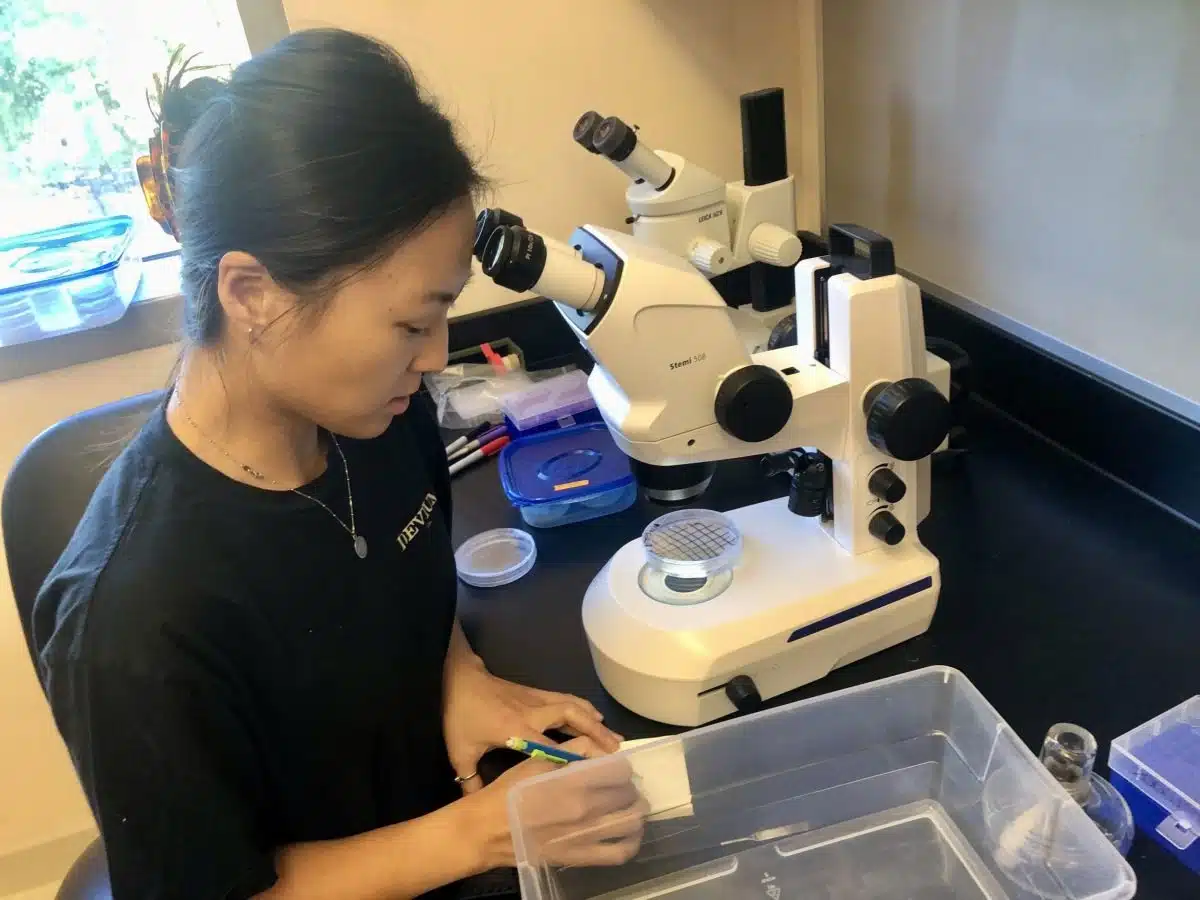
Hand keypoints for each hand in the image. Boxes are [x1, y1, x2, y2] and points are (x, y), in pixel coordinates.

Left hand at [444, 662, 622, 790]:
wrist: (458, 678)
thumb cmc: (460, 715)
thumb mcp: (460, 752)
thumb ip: (470, 780)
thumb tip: (475, 806)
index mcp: (517, 729)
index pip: (551, 746)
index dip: (572, 758)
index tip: (593, 772)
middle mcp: (533, 713)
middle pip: (572, 720)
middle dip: (595, 735)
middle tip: (616, 752)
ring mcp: (536, 699)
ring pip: (573, 706)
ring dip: (594, 720)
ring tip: (614, 736)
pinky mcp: (535, 692)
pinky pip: (565, 698)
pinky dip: (583, 706)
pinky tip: (595, 714)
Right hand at [462, 737, 647, 869]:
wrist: (486, 831)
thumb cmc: (509, 792)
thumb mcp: (537, 760)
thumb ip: (572, 749)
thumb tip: (600, 748)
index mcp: (575, 780)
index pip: (620, 771)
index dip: (622, 768)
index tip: (617, 770)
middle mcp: (586, 808)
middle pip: (628, 795)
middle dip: (629, 789)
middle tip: (622, 788)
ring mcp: (586, 836)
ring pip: (631, 823)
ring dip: (635, 813)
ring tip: (629, 809)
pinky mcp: (581, 857)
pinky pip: (619, 853)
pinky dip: (631, 843)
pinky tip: (628, 835)